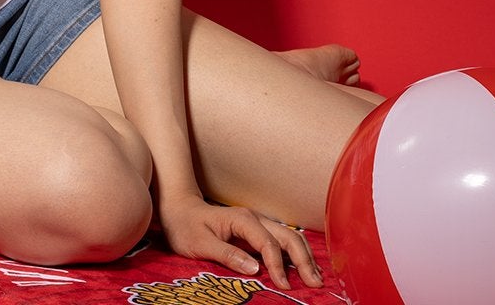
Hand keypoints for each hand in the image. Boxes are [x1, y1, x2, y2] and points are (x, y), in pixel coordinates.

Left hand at [156, 193, 321, 290]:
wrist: (178, 209)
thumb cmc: (185, 226)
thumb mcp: (199, 243)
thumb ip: (227, 255)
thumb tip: (255, 268)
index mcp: (242, 220)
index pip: (268, 244)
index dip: (278, 266)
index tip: (283, 286)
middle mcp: (255, 219)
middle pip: (288, 237)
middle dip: (303, 260)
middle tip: (315, 284)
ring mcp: (257, 224)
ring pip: (290, 238)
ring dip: (304, 257)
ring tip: (316, 278)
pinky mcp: (256, 232)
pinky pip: (282, 242)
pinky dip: (296, 255)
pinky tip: (303, 268)